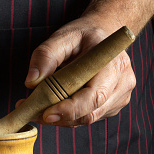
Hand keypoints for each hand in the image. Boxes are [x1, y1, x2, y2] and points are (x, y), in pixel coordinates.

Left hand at [20, 17, 135, 126]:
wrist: (103, 35)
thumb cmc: (83, 36)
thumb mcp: (62, 37)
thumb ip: (45, 56)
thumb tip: (31, 81)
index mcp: (113, 63)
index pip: (94, 96)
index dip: (70, 109)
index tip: (46, 114)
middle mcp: (122, 82)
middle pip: (90, 113)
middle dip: (60, 117)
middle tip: (33, 112)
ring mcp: (120, 96)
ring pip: (87, 119)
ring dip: (62, 119)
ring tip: (39, 108)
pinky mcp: (114, 105)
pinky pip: (88, 117)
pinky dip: (69, 117)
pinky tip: (56, 105)